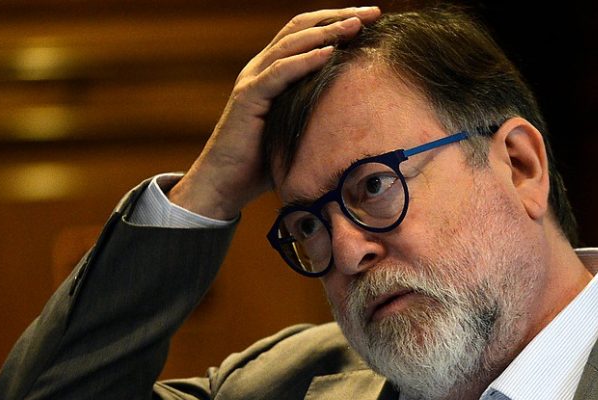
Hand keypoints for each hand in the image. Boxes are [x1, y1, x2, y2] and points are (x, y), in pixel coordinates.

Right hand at [169, 6, 380, 219]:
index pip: (308, 33)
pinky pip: (279, 73)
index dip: (338, 21)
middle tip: (372, 12)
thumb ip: (319, 115)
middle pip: (302, 27)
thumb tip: (360, 120)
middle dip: (339, 17)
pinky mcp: (248, 98)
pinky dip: (304, 61)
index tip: (372, 18)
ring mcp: (252, 80)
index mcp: (274, 71)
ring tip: (356, 25)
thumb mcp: (299, 131)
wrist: (224, 184)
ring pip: (291, 44)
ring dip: (326, 32)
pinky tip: (329, 53)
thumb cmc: (263, 163)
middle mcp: (261, 68)